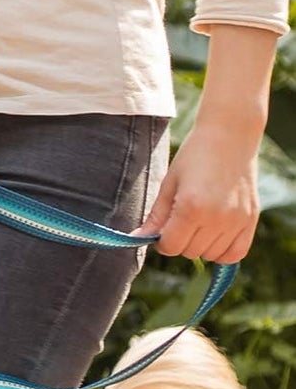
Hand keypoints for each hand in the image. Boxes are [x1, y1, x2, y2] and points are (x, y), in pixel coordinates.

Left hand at [133, 121, 262, 263]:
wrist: (231, 134)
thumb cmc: (194, 156)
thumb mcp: (169, 184)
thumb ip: (155, 217)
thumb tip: (136, 239)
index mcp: (191, 208)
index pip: (170, 247)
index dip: (163, 240)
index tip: (165, 225)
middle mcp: (217, 217)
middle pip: (189, 252)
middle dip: (181, 240)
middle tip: (185, 217)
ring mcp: (237, 219)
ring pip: (209, 255)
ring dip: (201, 245)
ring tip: (202, 219)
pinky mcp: (251, 218)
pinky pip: (235, 254)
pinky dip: (223, 251)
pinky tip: (216, 235)